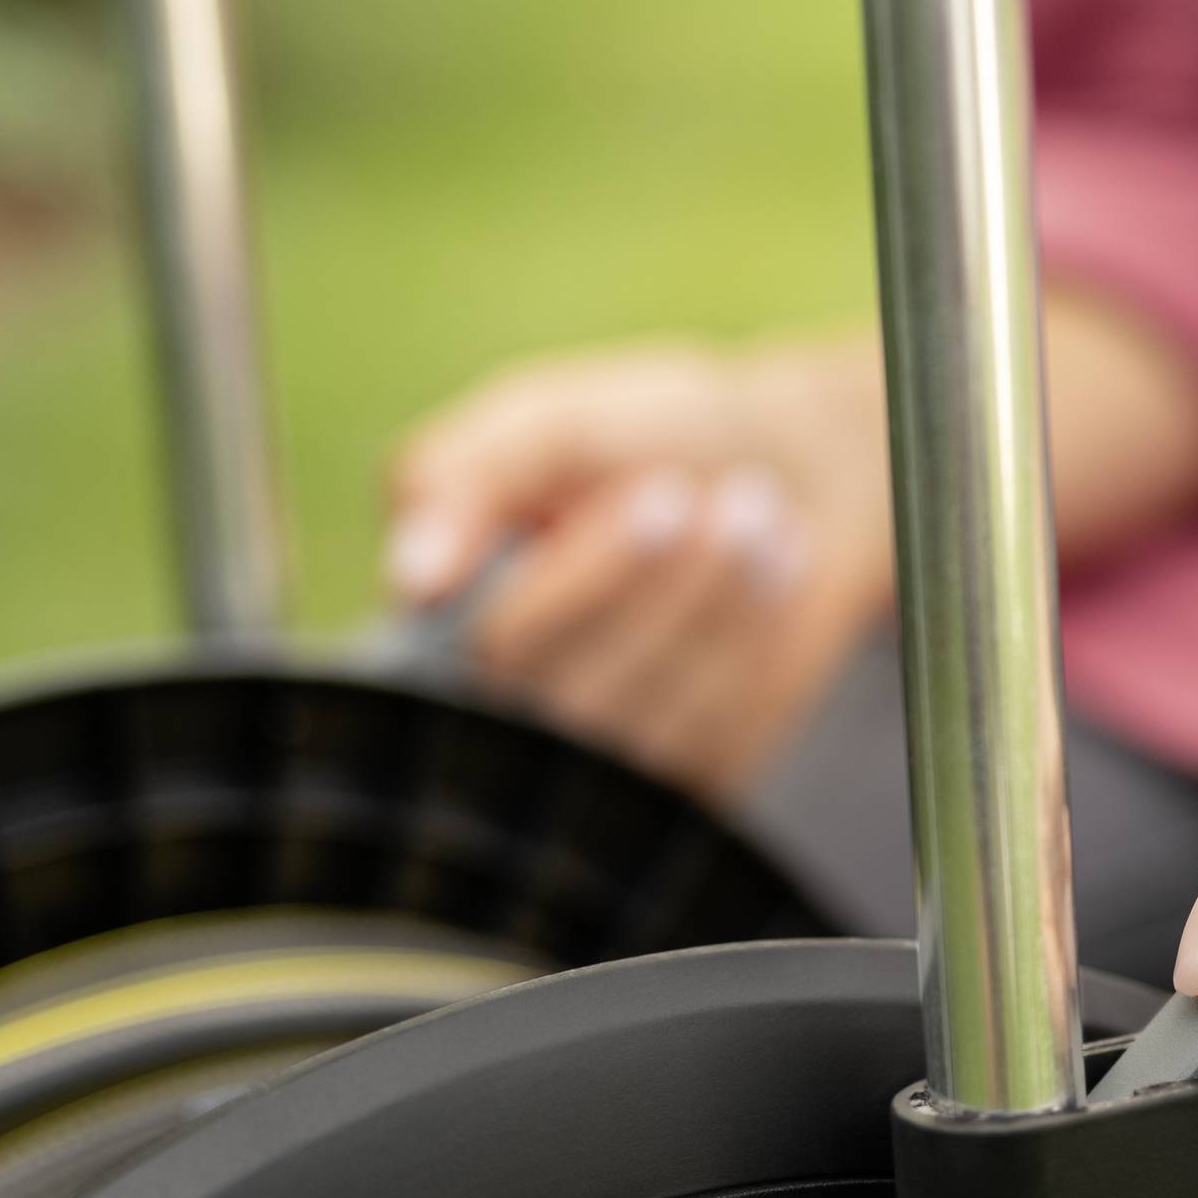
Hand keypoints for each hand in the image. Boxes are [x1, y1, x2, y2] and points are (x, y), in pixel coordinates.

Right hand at [386, 335, 895, 801]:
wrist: (786, 461)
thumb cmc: (642, 435)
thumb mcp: (546, 421)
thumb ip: (462, 474)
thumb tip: (412, 576)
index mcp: (444, 621)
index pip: (495, 649)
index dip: (588, 581)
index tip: (665, 495)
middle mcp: (510, 709)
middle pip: (573, 702)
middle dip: (664, 595)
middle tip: (737, 498)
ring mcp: (602, 760)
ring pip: (649, 731)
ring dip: (720, 614)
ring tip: (759, 512)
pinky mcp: (691, 777)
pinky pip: (718, 745)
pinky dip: (756, 648)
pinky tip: (779, 569)